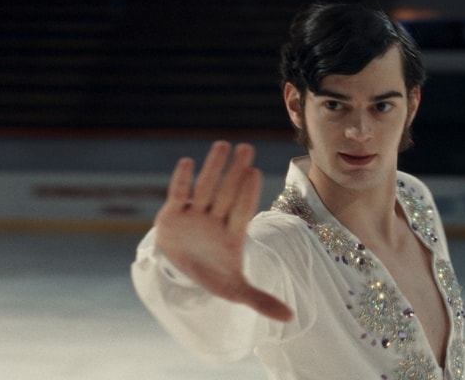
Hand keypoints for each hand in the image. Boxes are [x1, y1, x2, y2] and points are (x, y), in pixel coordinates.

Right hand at [154, 141, 292, 321]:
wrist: (186, 269)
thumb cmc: (214, 274)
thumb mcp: (235, 290)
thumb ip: (260, 300)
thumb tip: (291, 318)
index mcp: (232, 235)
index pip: (241, 211)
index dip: (247, 194)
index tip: (254, 172)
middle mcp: (215, 220)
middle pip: (226, 193)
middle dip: (235, 173)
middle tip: (247, 148)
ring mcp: (195, 215)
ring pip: (205, 188)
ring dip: (213, 168)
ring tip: (223, 145)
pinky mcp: (173, 214)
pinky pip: (178, 194)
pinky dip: (181, 181)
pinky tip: (188, 161)